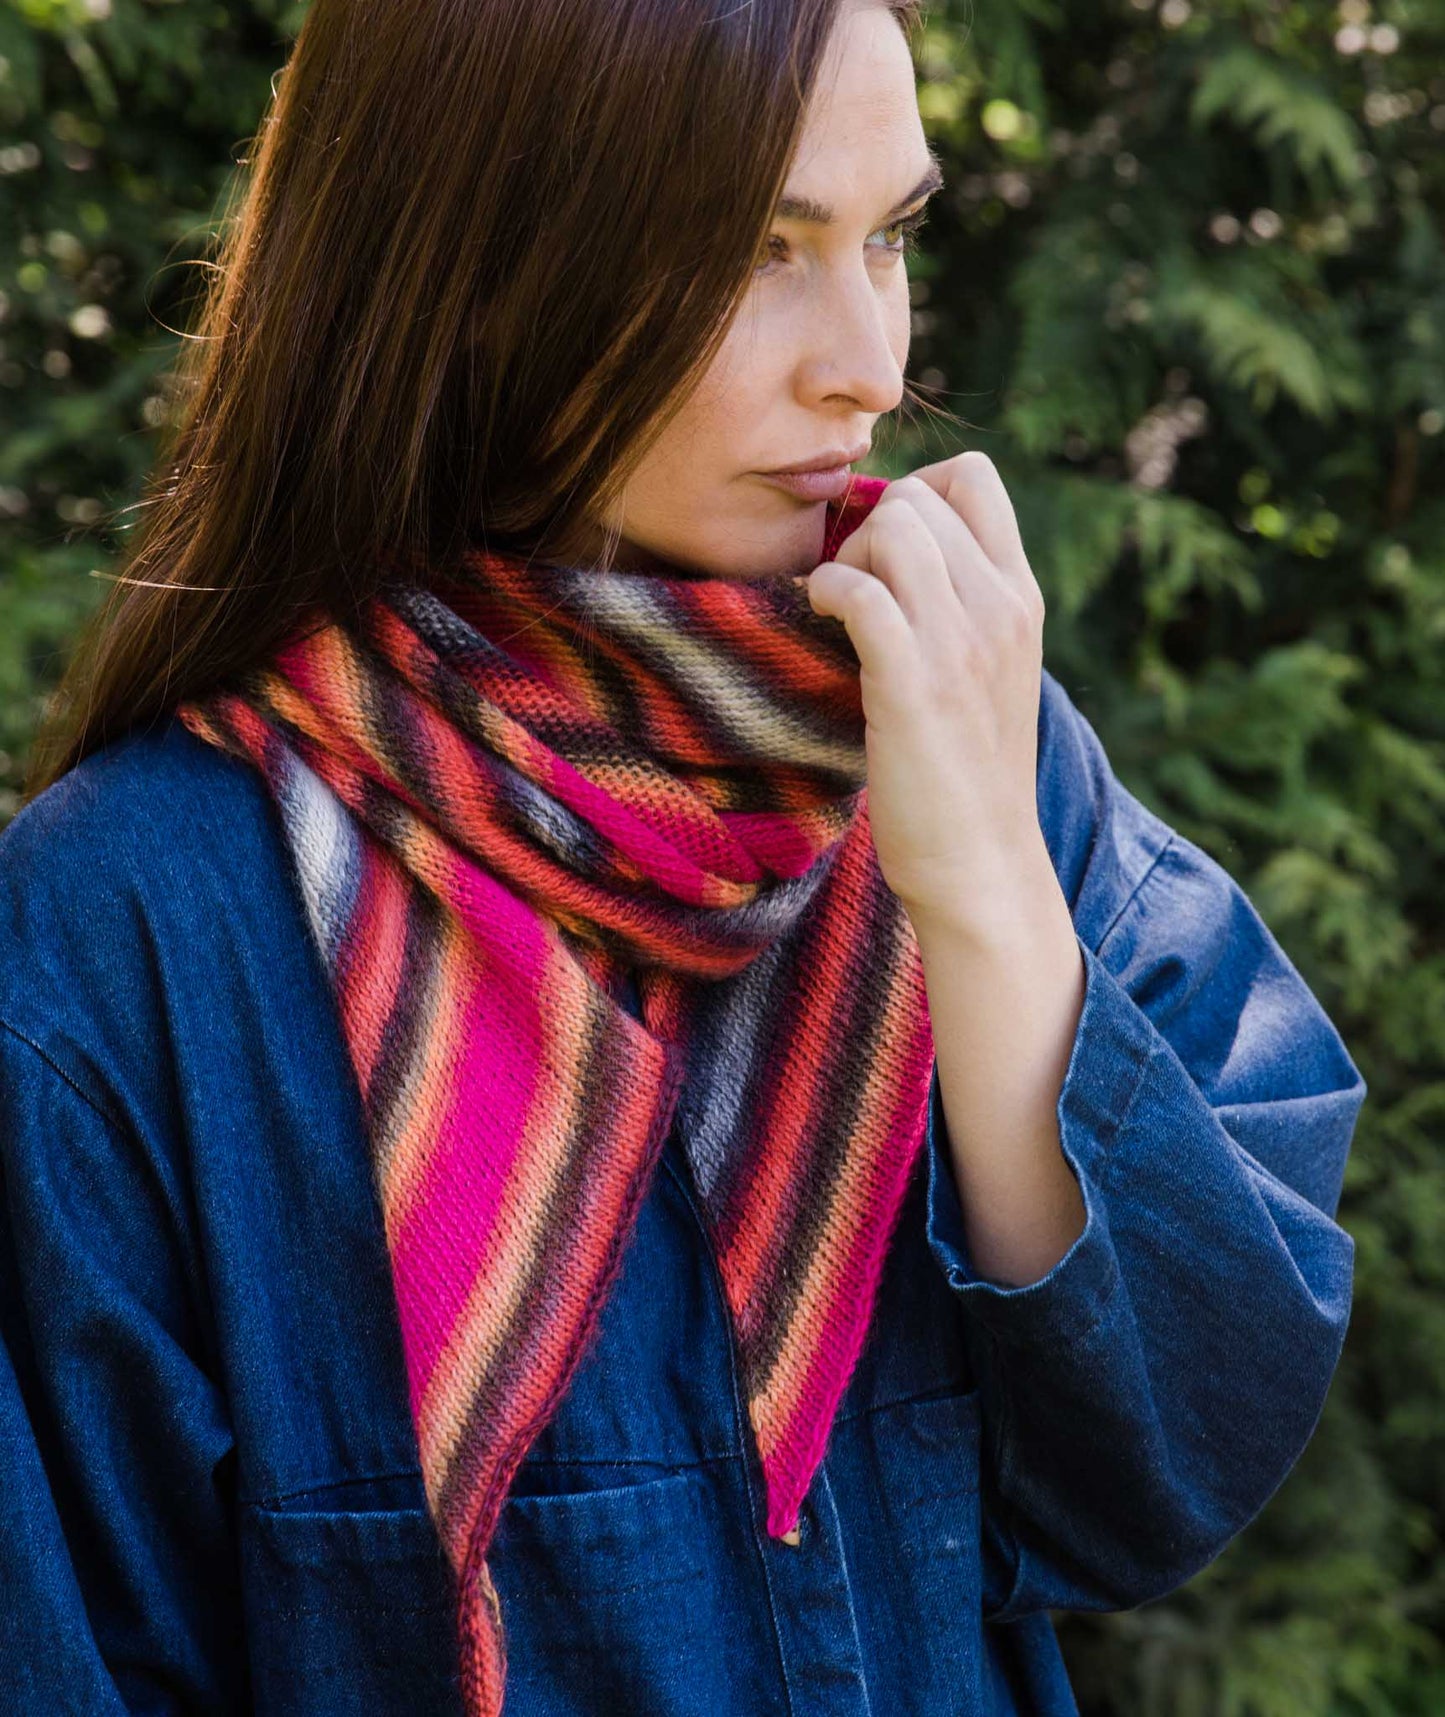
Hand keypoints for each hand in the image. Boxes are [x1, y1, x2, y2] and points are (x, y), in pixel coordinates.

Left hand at [805, 451, 1048, 931]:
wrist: (981, 863)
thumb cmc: (969, 774)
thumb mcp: (990, 673)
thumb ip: (965, 609)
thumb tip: (902, 556)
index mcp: (1022, 599)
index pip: (976, 477)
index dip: (914, 491)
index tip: (886, 550)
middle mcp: (1002, 608)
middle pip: (921, 495)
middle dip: (870, 527)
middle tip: (854, 590)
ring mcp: (962, 643)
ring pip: (893, 527)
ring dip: (847, 557)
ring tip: (840, 611)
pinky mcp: (913, 683)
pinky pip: (858, 589)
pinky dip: (827, 591)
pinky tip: (823, 623)